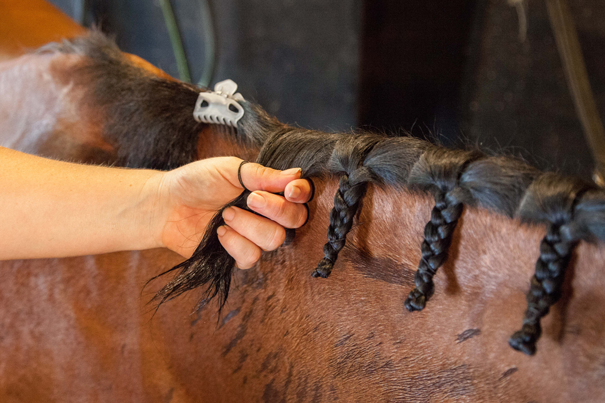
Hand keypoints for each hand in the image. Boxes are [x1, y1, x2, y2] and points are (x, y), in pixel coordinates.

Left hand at [155, 157, 311, 266]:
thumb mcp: (229, 169)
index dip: (301, 194)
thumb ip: (262, 174)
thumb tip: (296, 174)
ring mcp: (254, 235)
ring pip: (274, 240)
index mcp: (269, 189)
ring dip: (249, 225)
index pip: (301, 195)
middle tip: (250, 199)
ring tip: (225, 214)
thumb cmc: (197, 181)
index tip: (290, 191)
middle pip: (295, 220)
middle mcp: (268, 213)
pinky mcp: (239, 254)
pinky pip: (252, 257)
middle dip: (275, 209)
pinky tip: (219, 232)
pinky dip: (235, 243)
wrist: (167, 205)